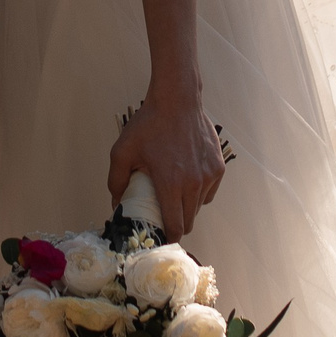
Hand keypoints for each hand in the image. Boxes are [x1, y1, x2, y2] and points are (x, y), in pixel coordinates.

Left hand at [108, 96, 224, 241]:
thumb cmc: (149, 124)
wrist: (177, 99)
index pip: (175, 227)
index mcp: (170, 184)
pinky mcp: (219, 167)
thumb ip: (116, 181)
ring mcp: (209, 176)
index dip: (168, 237)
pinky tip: (187, 179)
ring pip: (199, 206)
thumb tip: (117, 204)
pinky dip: (200, 192)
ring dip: (187, 207)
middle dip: (176, 224)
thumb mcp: (122, 151)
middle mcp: (193, 184)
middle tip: (164, 215)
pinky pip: (209, 191)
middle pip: (188, 221)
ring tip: (174, 193)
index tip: (160, 236)